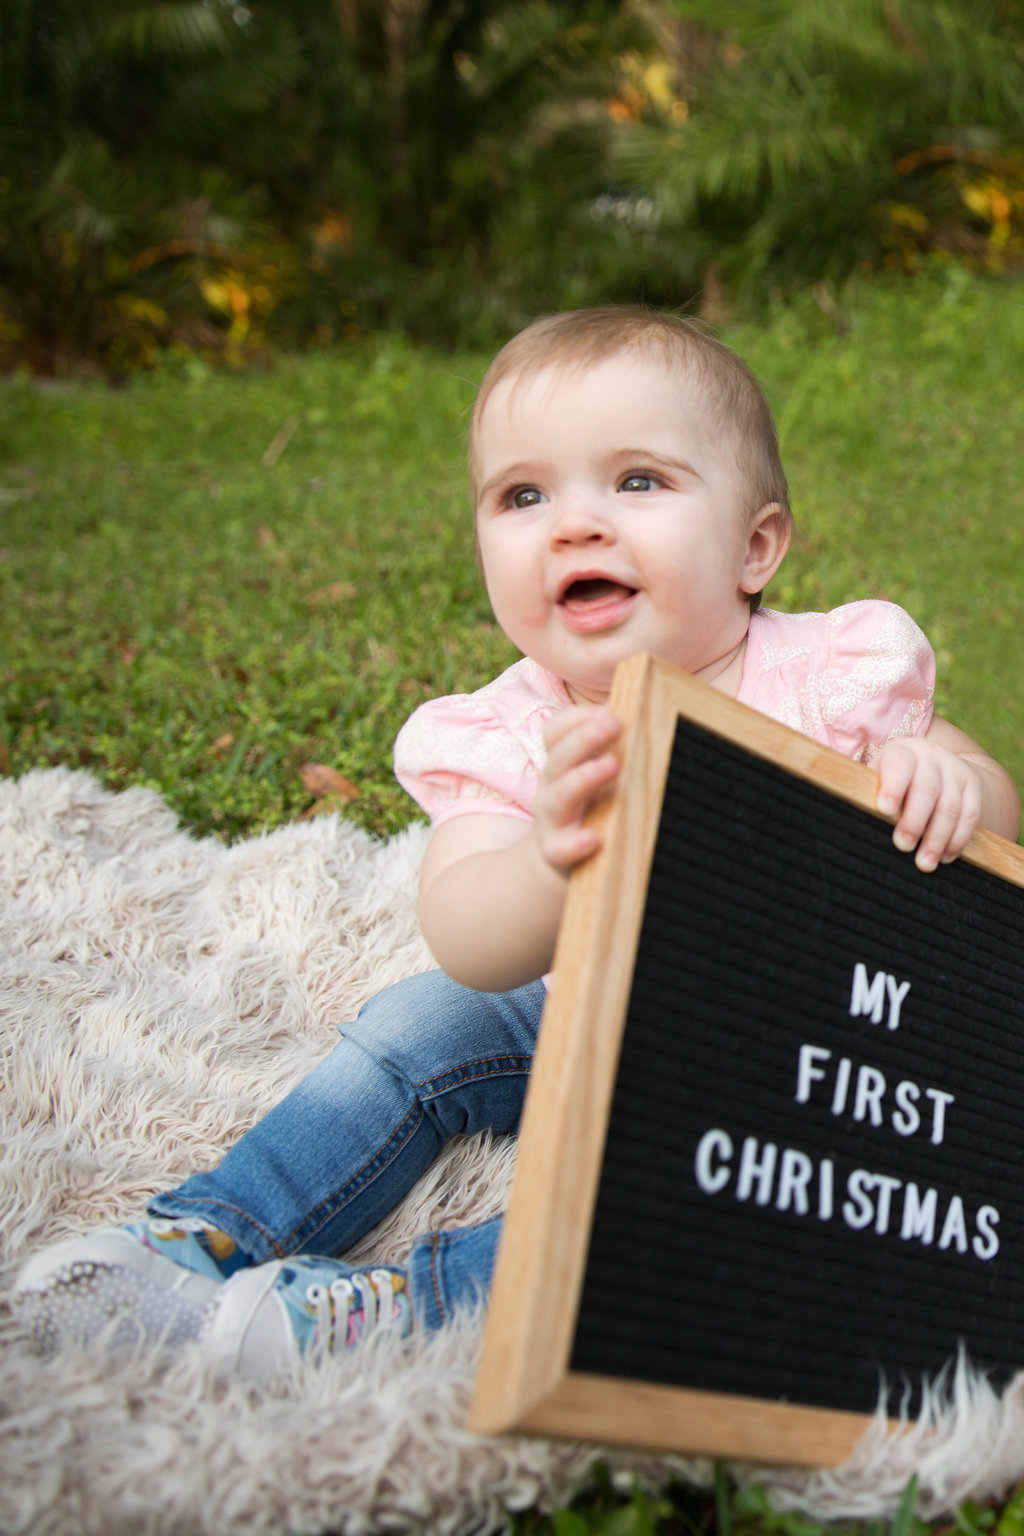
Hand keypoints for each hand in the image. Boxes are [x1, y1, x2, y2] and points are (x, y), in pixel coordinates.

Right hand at [533, 705, 620, 872]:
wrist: (560, 859)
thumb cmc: (590, 808)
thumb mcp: (594, 774)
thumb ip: (616, 748)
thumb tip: (659, 711)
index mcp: (562, 764)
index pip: (556, 732)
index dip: (577, 719)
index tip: (607, 712)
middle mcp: (552, 787)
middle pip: (559, 758)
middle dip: (584, 738)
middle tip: (613, 724)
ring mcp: (553, 820)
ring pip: (559, 797)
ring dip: (584, 778)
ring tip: (612, 765)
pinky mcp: (557, 852)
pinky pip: (561, 848)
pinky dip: (575, 844)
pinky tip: (593, 839)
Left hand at [875, 736, 982, 871]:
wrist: (936, 763)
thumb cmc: (894, 780)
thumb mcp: (879, 778)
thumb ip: (869, 793)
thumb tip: (850, 822)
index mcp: (902, 752)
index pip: (899, 765)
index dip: (892, 788)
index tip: (883, 810)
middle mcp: (931, 757)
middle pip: (926, 789)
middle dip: (914, 821)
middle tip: (902, 846)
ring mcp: (955, 771)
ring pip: (950, 807)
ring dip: (937, 838)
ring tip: (924, 863)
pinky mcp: (973, 787)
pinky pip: (970, 815)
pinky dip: (957, 839)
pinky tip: (945, 857)